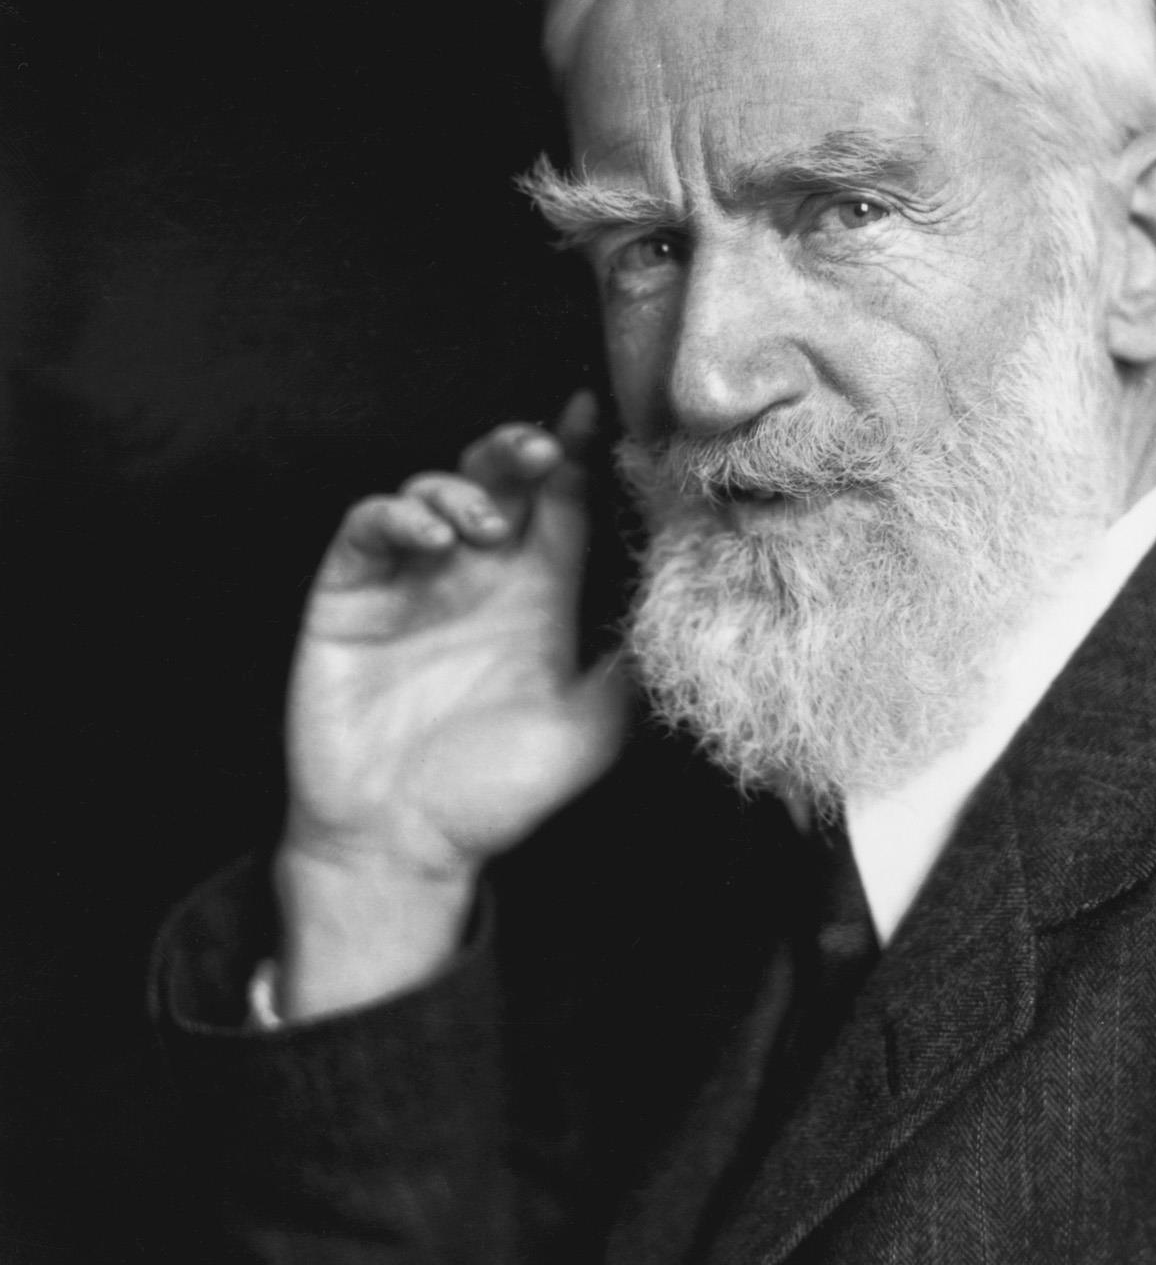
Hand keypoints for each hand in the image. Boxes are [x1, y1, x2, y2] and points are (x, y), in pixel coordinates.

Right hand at [276, 392, 627, 1017]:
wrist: (402, 848)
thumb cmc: (496, 794)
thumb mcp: (590, 732)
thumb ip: (633, 669)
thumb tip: (696, 608)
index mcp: (536, 596)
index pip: (561, 506)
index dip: (577, 457)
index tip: (594, 415)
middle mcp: (475, 576)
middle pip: (498, 481)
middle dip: (518, 450)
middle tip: (541, 449)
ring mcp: (410, 580)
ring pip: (432, 489)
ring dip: (461, 487)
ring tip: (484, 526)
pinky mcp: (349, 594)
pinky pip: (366, 526)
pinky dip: (396, 514)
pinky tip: (429, 535)